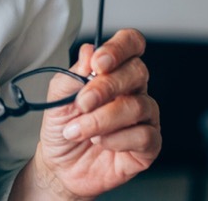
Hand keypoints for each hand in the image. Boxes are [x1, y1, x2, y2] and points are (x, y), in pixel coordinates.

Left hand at [30, 29, 161, 199]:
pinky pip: (144, 135)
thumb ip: (73, 74)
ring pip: (137, 105)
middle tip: (82, 102)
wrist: (60, 163)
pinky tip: (100, 142)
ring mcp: (145, 117)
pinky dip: (116, 139)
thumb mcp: (58, 96)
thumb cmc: (63, 125)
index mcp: (114, 71)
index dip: (119, 47)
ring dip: (102, 119)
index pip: (131, 44)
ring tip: (79, 130)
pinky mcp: (149, 145)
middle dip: (106, 86)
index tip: (99, 63)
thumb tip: (89, 52)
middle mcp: (133, 90)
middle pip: (137, 71)